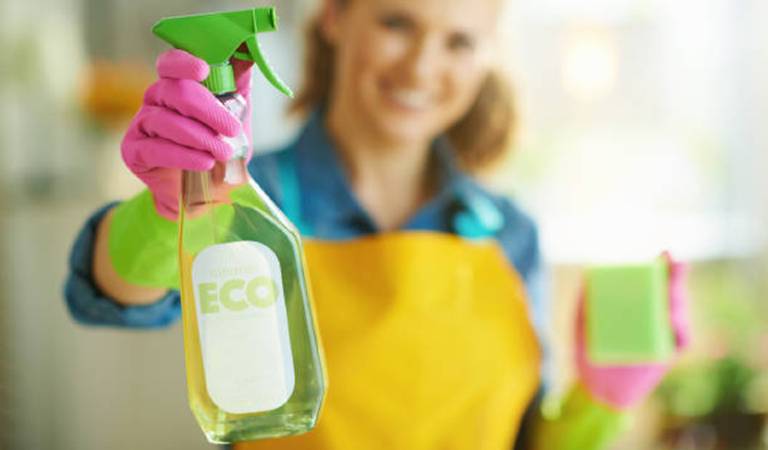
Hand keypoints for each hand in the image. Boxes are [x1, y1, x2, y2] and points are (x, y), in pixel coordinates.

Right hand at [121, 49, 253, 219]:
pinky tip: (204, 163)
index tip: (204, 71)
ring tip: (222, 153)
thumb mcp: (236, 116)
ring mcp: (140, 125)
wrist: (207, 193)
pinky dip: (183, 156)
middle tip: (231, 130)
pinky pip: (155, 149)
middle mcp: (154, 100)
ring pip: (166, 121)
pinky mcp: (133, 152)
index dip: (184, 63)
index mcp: (176, 86)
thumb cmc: (218, 149)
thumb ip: (239, 86)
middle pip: (174, 92)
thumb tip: (249, 54)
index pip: (171, 64)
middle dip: (207, 110)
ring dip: (199, 137)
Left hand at [575, 252, 690, 408]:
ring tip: (672, 296)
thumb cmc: (588, 350)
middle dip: (675, 278)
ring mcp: (662, 333)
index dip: (661, 266)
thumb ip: (584, 302)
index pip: (652, 281)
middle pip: (670, 293)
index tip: (665, 254)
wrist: (595, 386)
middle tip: (676, 266)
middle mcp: (652, 315)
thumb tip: (587, 276)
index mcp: (634, 304)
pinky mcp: (667, 353)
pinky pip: (682, 341)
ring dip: (678, 303)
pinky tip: (675, 324)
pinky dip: (682, 332)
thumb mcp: (581, 323)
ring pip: (678, 314)